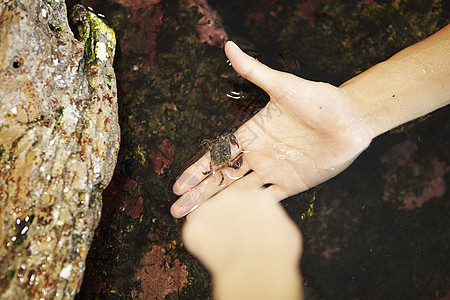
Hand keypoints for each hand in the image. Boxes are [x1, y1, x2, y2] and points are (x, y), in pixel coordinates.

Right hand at [171, 41, 372, 217]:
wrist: (351, 119)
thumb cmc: (319, 100)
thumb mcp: (283, 85)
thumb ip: (254, 71)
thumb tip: (228, 45)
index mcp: (251, 135)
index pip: (217, 156)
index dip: (197, 171)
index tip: (178, 185)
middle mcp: (258, 155)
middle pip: (223, 179)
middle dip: (200, 194)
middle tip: (177, 211)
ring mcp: (274, 171)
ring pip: (241, 193)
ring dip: (219, 206)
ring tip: (198, 220)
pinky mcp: (293, 184)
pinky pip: (268, 200)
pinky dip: (252, 210)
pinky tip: (233, 223)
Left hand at [182, 185, 302, 298]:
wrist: (257, 269)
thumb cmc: (276, 252)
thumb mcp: (285, 230)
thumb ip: (271, 221)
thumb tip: (267, 225)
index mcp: (255, 194)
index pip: (244, 198)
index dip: (243, 213)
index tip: (244, 224)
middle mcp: (231, 195)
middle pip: (223, 202)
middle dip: (224, 217)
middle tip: (230, 236)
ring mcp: (210, 208)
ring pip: (206, 215)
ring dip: (210, 228)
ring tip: (220, 246)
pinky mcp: (195, 225)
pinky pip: (194, 232)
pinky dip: (199, 242)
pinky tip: (211, 252)